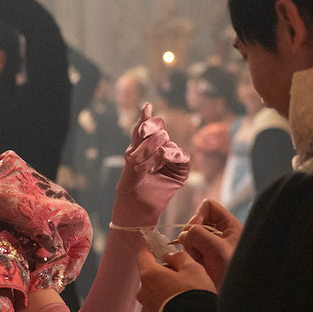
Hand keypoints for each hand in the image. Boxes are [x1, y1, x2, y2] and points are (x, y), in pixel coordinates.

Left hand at [112, 103, 190, 226]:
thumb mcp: (131, 157)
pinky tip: (165, 160)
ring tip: (147, 168)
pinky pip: (182, 155)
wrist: (137, 206)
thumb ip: (140, 133)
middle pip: (160, 132)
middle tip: (138, 159)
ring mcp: (171, 157)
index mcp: (145, 143)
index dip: (147, 124)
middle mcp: (159, 147)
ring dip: (156, 155)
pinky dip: (173, 156)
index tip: (141, 131)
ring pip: (169, 144)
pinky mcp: (182, 168)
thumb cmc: (130, 183)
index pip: (150, 125)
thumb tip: (148, 105)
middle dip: (149, 145)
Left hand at [136, 249, 214, 311]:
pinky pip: (155, 303)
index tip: (156, 247)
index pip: (142, 256)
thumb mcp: (192, 268)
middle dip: (162, 270)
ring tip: (181, 289)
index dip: (149, 250)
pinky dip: (163, 300)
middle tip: (180, 272)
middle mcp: (143, 290)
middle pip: (149, 274)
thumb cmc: (195, 293)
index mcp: (149, 274)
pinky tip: (178, 302)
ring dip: (162, 286)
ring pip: (152, 290)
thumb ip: (178, 257)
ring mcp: (146, 306)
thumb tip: (168, 256)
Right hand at [178, 198, 241, 287]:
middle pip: (196, 222)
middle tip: (196, 250)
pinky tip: (195, 267)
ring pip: (190, 238)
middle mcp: (221, 234)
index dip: (198, 215)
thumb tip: (184, 234)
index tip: (195, 230)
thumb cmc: (232, 272)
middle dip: (192, 235)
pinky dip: (188, 258)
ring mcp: (212, 248)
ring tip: (198, 262)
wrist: (235, 298)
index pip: (208, 206)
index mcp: (230, 226)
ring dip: (190, 249)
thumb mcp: (216, 248)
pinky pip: (189, 252)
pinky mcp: (205, 260)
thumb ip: (197, 234)